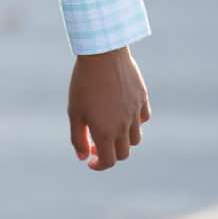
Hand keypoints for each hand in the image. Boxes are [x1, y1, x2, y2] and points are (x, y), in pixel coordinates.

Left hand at [67, 48, 150, 171]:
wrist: (103, 54)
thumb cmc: (84, 83)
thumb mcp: (74, 111)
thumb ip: (77, 137)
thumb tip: (83, 157)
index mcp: (106, 132)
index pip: (108, 161)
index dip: (99, 165)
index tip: (90, 160)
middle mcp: (124, 126)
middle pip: (123, 153)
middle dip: (110, 153)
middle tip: (96, 143)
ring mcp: (136, 113)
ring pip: (136, 138)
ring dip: (123, 140)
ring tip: (110, 127)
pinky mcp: (143, 99)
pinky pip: (143, 119)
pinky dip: (135, 122)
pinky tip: (122, 113)